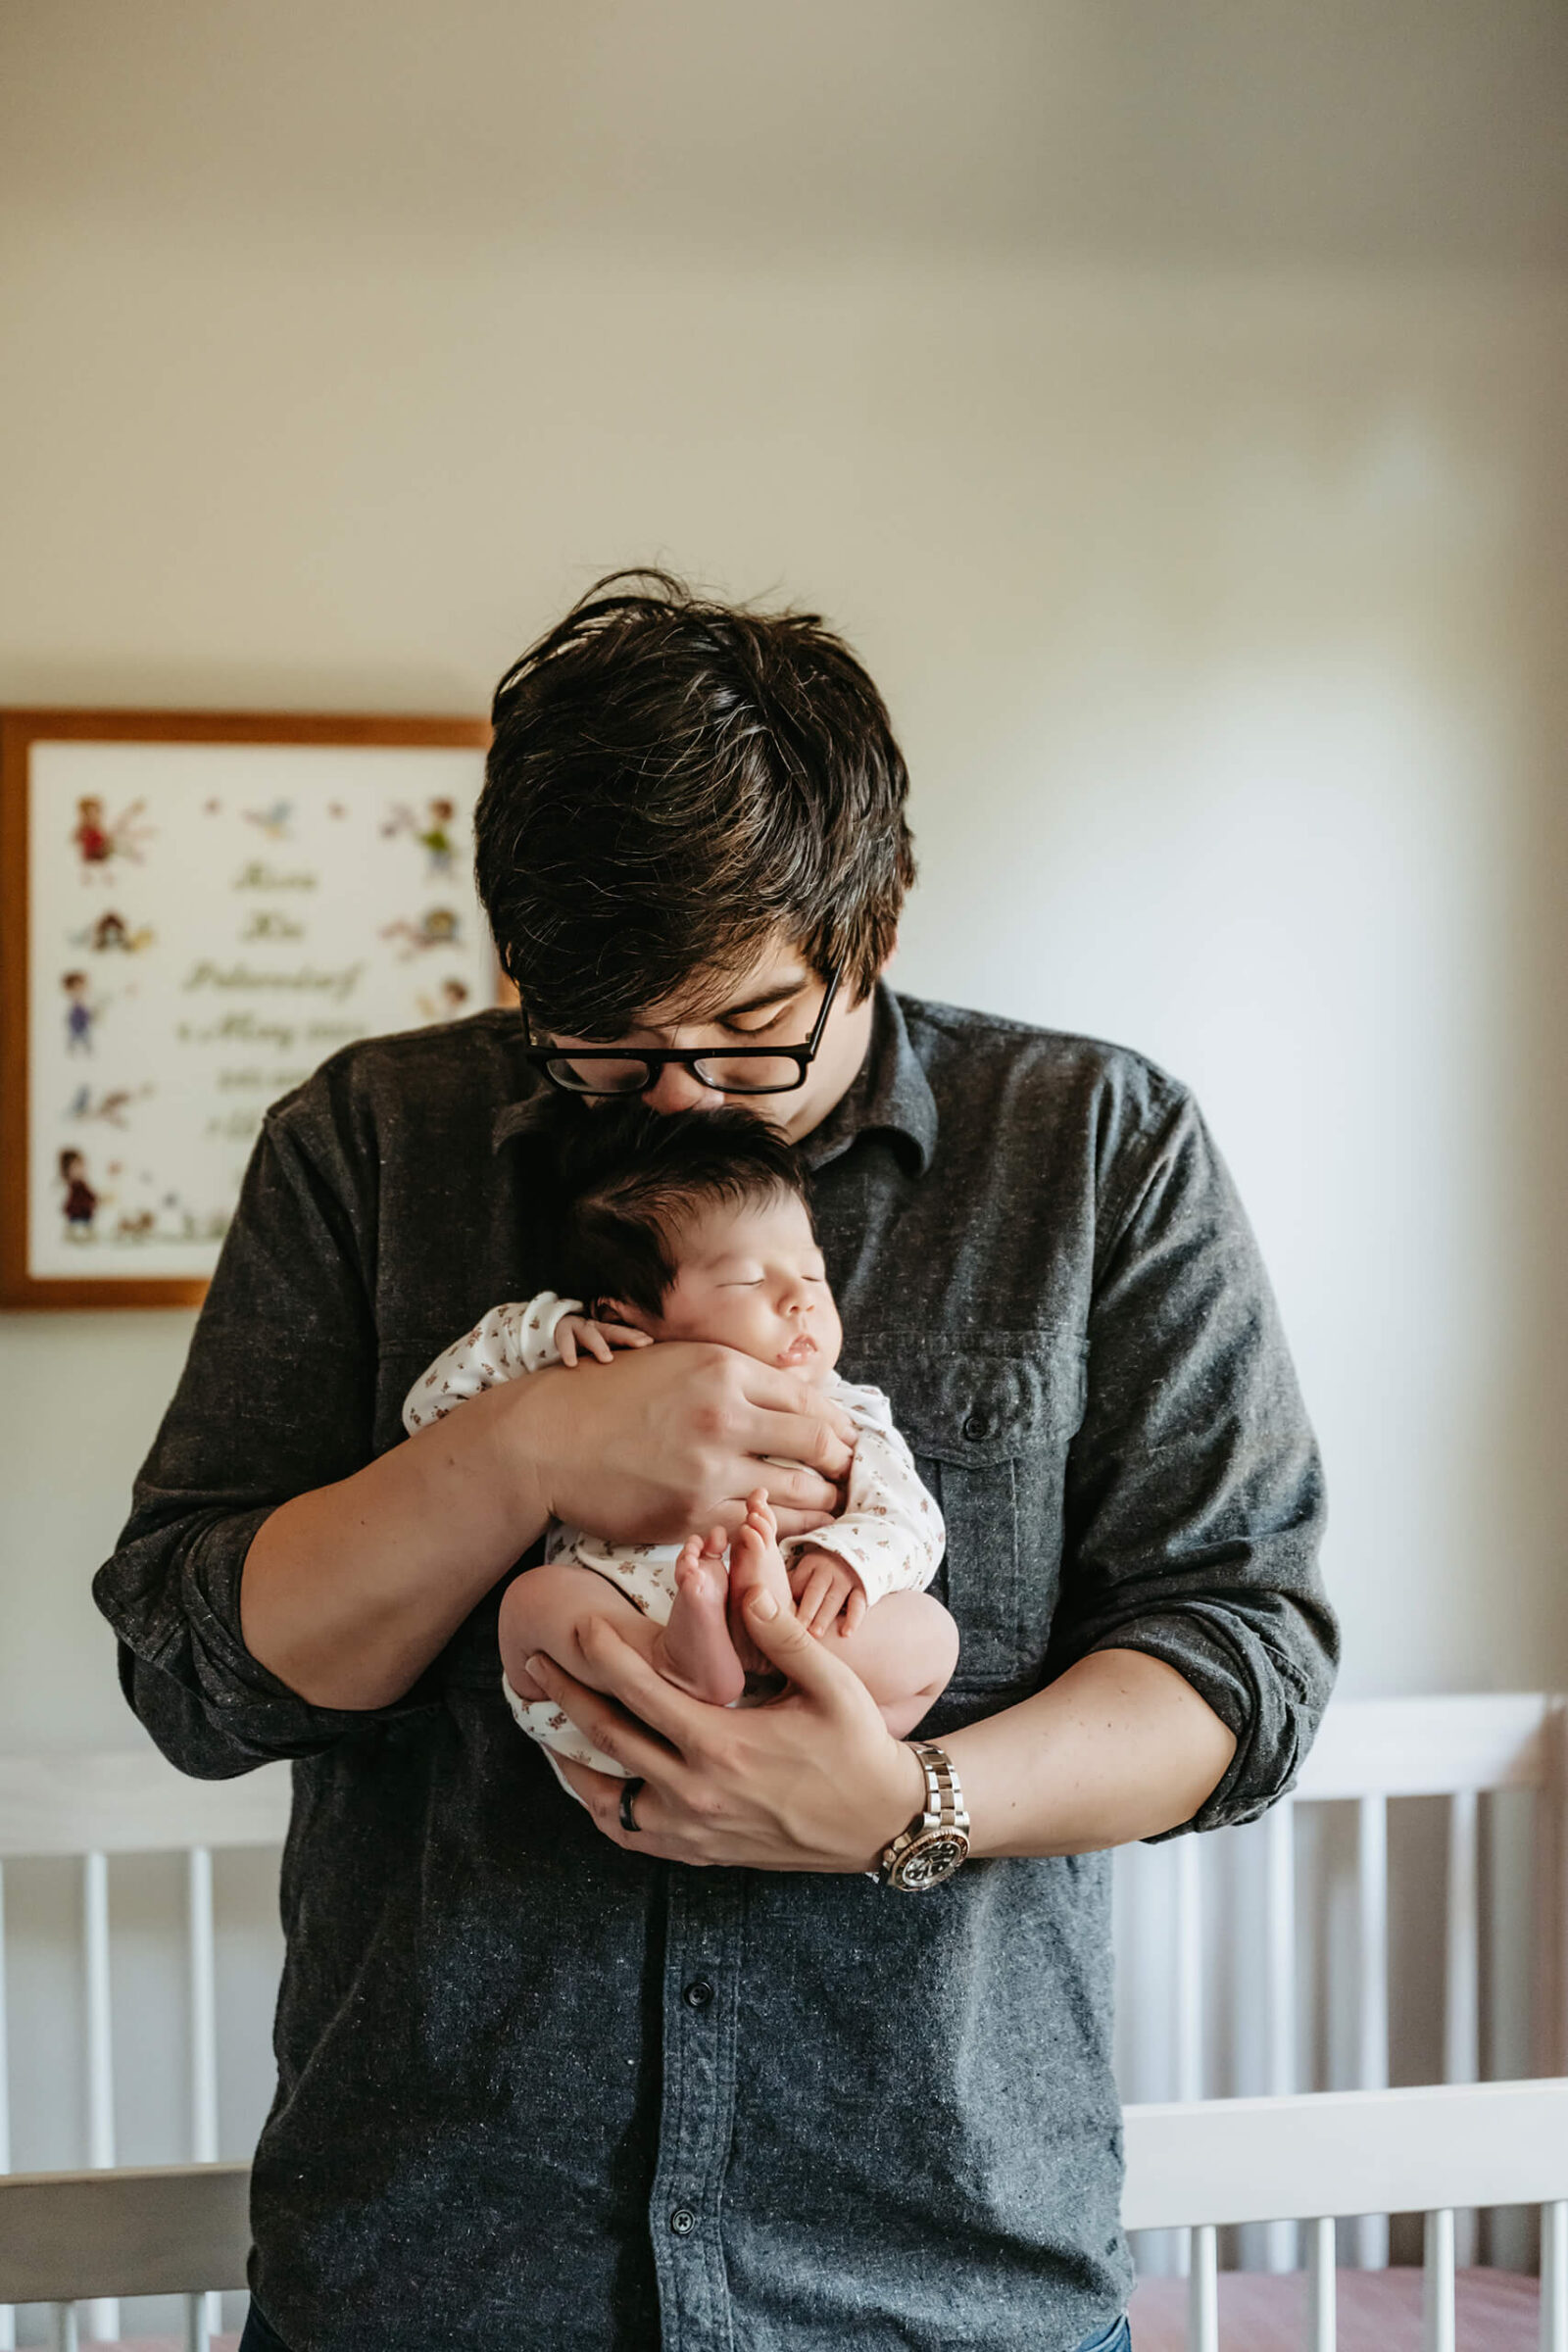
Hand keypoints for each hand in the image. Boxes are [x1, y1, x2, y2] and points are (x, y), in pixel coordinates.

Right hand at [492, 1340, 856, 1545]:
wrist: (548, 1440)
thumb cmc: (613, 1396)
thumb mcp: (679, 1361)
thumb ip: (738, 1376)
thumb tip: (800, 1397)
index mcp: (724, 1370)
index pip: (811, 1401)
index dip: (840, 1425)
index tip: (848, 1439)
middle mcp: (724, 1417)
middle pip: (818, 1445)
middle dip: (841, 1464)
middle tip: (848, 1475)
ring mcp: (709, 1471)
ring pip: (797, 1494)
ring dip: (822, 1502)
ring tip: (829, 1505)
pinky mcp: (691, 1515)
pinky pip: (757, 1528)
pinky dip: (780, 1530)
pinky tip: (788, 1528)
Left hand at [526, 1584, 927, 1872]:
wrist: (881, 1822)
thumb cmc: (860, 1745)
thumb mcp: (831, 1683)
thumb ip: (782, 1635)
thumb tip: (745, 1587)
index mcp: (722, 1745)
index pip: (640, 1693)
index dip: (601, 1656)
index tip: (575, 1626)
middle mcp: (696, 1792)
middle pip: (607, 1739)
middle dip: (565, 1696)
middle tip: (533, 1665)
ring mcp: (693, 1829)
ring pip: (604, 1796)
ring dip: (568, 1757)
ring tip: (544, 1723)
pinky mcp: (700, 1852)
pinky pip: (630, 1835)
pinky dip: (600, 1807)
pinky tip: (589, 1780)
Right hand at [554, 1313, 653, 1366]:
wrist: (549, 1332)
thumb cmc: (578, 1347)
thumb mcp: (595, 1350)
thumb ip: (611, 1360)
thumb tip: (634, 1380)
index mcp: (604, 1332)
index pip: (623, 1334)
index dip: (636, 1336)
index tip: (650, 1342)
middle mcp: (594, 1327)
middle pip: (613, 1330)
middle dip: (628, 1336)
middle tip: (642, 1344)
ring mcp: (577, 1327)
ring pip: (590, 1334)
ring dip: (599, 1345)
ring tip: (607, 1359)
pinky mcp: (561, 1331)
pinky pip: (565, 1341)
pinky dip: (568, 1351)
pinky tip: (571, 1364)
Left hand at [786, 1549, 867, 1637]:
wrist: (853, 1560)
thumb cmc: (820, 1574)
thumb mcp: (806, 1572)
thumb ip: (790, 1586)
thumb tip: (767, 1604)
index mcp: (810, 1564)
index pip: (798, 1582)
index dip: (789, 1601)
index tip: (779, 1618)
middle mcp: (828, 1569)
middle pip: (814, 1591)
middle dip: (806, 1610)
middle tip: (797, 1629)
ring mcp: (846, 1579)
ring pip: (834, 1599)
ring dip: (824, 1617)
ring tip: (815, 1635)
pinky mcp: (862, 1589)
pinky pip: (858, 1604)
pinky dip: (853, 1619)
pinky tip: (845, 1634)